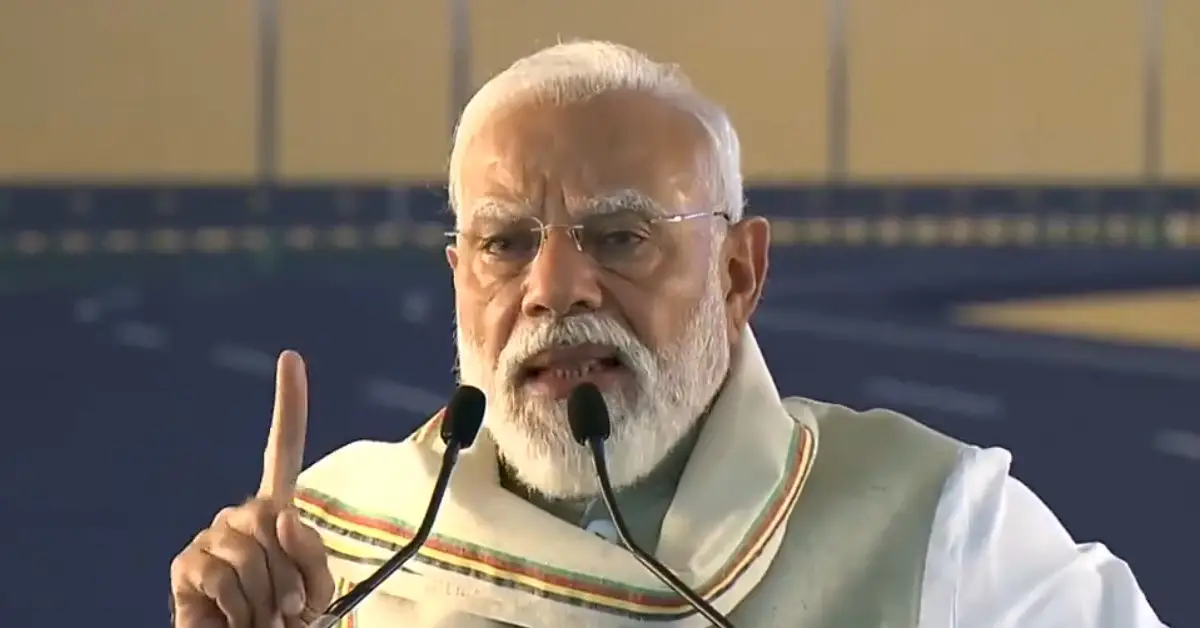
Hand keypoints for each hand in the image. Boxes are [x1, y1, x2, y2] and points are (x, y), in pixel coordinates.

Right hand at [170, 350, 334, 627]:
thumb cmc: (288, 618)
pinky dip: (240, 608)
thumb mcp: (317, 587)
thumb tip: (280, 514)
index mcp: (275, 511)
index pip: (281, 450)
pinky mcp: (186, 564)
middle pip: (272, 519)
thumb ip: (309, 548)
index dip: (288, 405)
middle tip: (287, 607)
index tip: (290, 357)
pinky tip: (235, 619)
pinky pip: (223, 577)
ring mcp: (210, 536)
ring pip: (249, 552)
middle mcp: (239, 515)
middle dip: (290, 572)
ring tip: (264, 616)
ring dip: (267, 596)